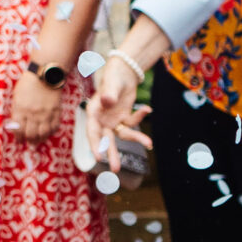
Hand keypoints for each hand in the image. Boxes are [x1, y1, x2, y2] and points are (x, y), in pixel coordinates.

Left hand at [8, 68, 65, 143]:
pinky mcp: (56, 112)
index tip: (19, 140)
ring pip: (43, 134)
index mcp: (21, 109)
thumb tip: (15, 126)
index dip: (18, 138)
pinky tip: (47, 133)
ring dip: (40, 139)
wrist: (45, 74)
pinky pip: (54, 127)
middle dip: (28, 140)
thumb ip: (16, 111)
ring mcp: (46, 113)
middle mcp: (33, 113)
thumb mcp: (16, 97)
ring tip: (37, 141)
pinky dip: (50, 133)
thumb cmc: (28, 84)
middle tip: (28, 142)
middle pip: (31, 134)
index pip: (18, 130)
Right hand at [85, 55, 149, 170]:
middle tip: (115, 170)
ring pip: (122, 135)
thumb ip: (109, 93)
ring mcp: (114, 120)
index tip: (98, 157)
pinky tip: (148, 108)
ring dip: (136, 138)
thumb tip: (107, 101)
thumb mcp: (111, 84)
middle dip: (112, 153)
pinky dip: (141, 116)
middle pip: (106, 139)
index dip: (95, 145)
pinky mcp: (125, 118)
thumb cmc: (113, 76)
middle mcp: (102, 119)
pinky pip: (133, 122)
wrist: (123, 72)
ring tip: (149, 144)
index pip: (93, 132)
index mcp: (94, 112)